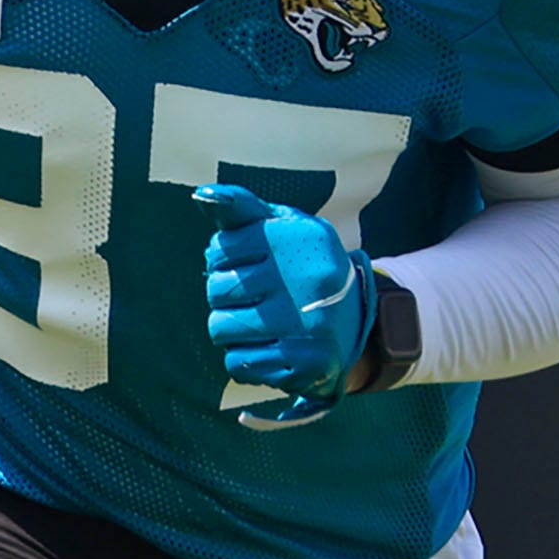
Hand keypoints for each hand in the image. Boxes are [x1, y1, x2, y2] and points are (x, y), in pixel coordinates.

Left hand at [190, 184, 372, 423]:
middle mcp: (309, 278)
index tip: (247, 264)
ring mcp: (308, 323)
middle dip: (224, 296)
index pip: (220, 248)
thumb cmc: (303, 266)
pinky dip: (243, 358)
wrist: (355, 319)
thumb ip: (241, 208)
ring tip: (259, 323)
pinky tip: (268, 346)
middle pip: (217, 290)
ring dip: (231, 329)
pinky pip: (237, 363)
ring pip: (221, 329)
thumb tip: (202, 195)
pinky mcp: (304, 362)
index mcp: (301, 237)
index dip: (223, 259)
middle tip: (252, 298)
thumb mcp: (283, 226)